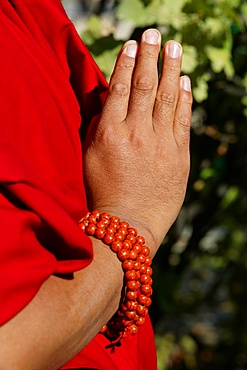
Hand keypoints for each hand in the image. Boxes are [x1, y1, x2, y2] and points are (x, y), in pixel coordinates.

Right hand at [83, 29, 191, 253]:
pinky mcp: (180, 155)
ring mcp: (162, 143)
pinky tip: (185, 81)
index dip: (126, 63)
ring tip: (175, 46)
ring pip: (168, 97)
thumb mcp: (90, 157)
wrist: (130, 224)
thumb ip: (97, 125)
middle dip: (150, 56)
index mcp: (111, 133)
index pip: (120, 88)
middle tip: (154, 33)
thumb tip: (106, 98)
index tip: (132, 45)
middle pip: (146, 86)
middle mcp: (137, 133)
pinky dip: (185, 98)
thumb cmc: (103, 192)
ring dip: (172, 68)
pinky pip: (184, 120)